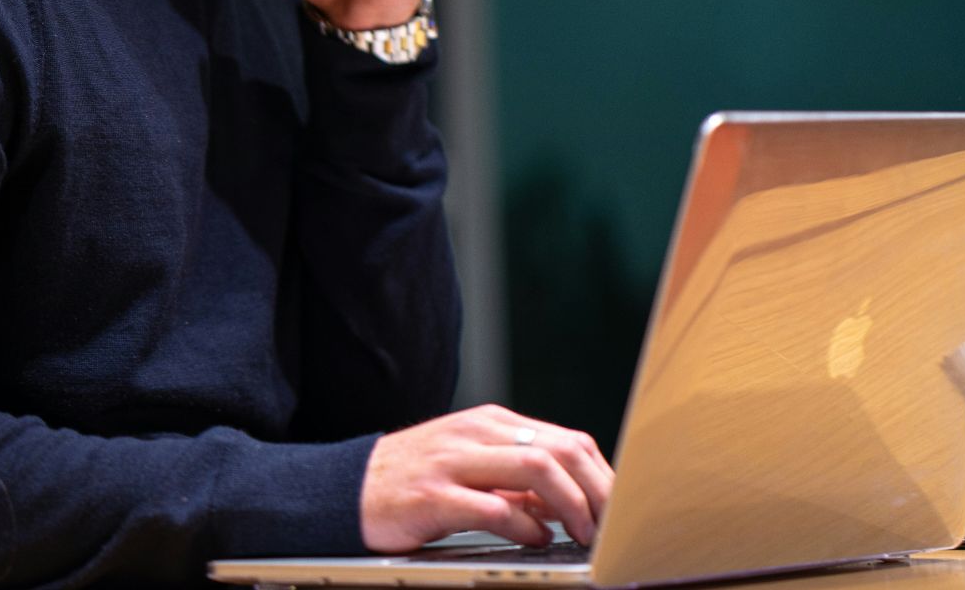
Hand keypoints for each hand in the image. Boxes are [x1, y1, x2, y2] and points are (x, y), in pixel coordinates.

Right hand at [360, 404, 615, 551]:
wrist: (347, 490)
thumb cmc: (415, 482)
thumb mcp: (471, 469)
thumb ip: (518, 482)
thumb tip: (571, 504)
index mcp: (490, 424)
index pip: (566, 440)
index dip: (602, 478)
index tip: (617, 511)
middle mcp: (475, 434)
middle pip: (560, 450)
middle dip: (597, 492)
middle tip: (609, 528)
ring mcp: (453, 461)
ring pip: (536, 468)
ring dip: (571, 506)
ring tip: (581, 534)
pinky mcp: (433, 495)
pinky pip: (495, 507)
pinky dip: (526, 526)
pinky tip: (535, 539)